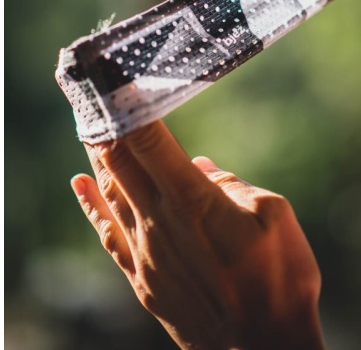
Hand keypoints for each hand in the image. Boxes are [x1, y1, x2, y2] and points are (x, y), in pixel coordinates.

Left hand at [71, 120, 325, 349]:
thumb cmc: (281, 279)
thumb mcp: (274, 214)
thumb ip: (231, 184)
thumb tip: (200, 168)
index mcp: (194, 198)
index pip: (147, 140)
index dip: (124, 108)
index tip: (109, 80)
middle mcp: (160, 221)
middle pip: (118, 161)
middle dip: (103, 125)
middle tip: (89, 95)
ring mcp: (146, 252)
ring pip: (109, 192)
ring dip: (95, 157)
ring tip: (85, 126)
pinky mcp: (142, 279)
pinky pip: (106, 233)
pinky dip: (91, 205)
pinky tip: (80, 184)